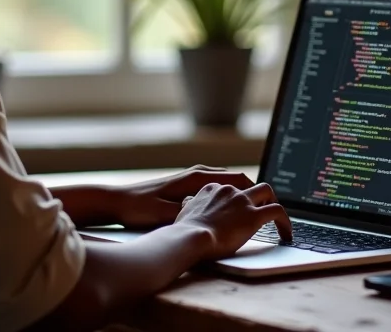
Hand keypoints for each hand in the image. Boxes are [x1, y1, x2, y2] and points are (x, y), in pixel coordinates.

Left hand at [111, 165, 257, 228]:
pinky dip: (228, 196)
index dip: (257, 191)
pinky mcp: (185, 186)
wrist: (118, 201)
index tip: (272, 205)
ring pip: (227, 183)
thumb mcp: (169, 214)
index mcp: (198, 178)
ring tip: (254, 214)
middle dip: (253, 194)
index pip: (240, 178)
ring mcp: (191, 179)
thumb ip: (193, 212)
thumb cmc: (141, 208)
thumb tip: (219, 216)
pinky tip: (228, 213)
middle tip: (269, 211)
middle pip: (237, 179)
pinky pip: (216, 188)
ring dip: (241, 195)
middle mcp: (197, 174)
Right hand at [175, 181, 291, 260]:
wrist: (191, 238)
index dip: (239, 200)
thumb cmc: (185, 230)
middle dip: (260, 195)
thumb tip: (188, 202)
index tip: (242, 211)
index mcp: (212, 188)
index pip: (231, 189)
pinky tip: (287, 234)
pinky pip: (277, 211)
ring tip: (279, 220)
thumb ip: (190, 204)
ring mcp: (242, 201)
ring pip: (267, 190)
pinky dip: (285, 221)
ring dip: (274, 203)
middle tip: (264, 210)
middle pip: (251, 185)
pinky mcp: (254, 216)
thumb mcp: (184, 211)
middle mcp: (229, 190)